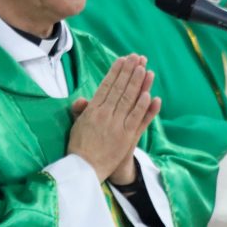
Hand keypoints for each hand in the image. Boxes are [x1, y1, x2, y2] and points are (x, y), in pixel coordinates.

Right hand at [67, 55, 158, 181]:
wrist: (85, 170)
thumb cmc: (80, 146)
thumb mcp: (76, 124)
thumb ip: (81, 110)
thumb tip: (82, 99)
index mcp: (92, 110)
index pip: (106, 86)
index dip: (116, 72)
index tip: (122, 59)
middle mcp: (105, 115)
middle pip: (120, 89)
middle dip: (129, 71)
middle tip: (136, 57)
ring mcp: (117, 126)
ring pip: (129, 100)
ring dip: (138, 83)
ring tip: (144, 68)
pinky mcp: (126, 137)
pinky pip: (136, 119)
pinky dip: (143, 107)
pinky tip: (149, 95)